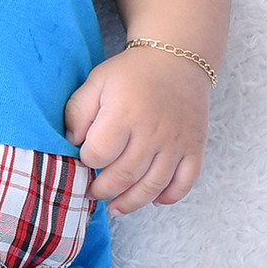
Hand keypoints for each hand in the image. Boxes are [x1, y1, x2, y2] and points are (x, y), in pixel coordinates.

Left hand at [64, 47, 209, 216]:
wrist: (177, 60)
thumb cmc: (131, 74)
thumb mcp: (96, 81)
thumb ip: (77, 111)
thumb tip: (72, 142)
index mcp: (124, 114)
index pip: (97, 154)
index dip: (86, 160)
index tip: (85, 157)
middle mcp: (151, 132)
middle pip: (122, 176)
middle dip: (103, 190)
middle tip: (93, 191)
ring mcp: (175, 143)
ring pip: (151, 186)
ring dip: (130, 202)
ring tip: (116, 207)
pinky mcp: (194, 148)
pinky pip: (184, 183)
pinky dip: (169, 197)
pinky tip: (153, 199)